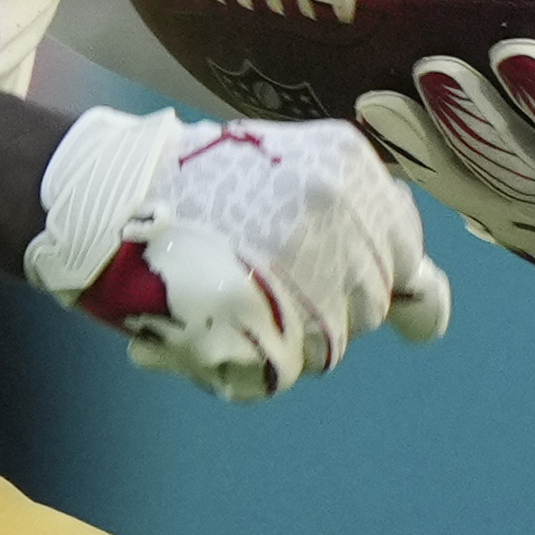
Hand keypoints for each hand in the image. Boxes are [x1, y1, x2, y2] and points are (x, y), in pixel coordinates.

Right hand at [21, 108, 450, 400]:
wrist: (105, 202)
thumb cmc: (195, 187)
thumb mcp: (291, 169)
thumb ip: (365, 226)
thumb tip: (429, 318)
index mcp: (347, 166)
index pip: (404, 249)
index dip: (369, 270)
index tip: (330, 270)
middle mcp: (338, 213)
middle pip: (370, 302)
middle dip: (323, 301)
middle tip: (256, 273)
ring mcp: (306, 271)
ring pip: (332, 342)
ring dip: (285, 332)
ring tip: (229, 293)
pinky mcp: (268, 326)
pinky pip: (286, 368)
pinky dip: (251, 359)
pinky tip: (213, 323)